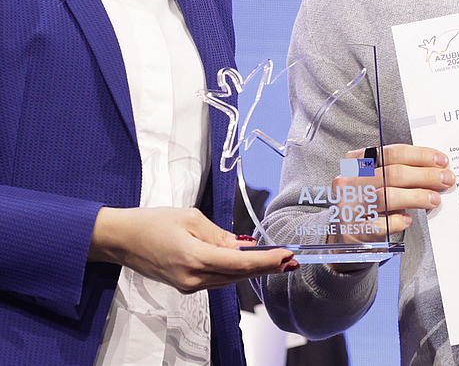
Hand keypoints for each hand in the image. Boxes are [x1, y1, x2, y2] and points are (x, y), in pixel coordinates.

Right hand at [89, 206, 297, 292]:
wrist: (122, 239)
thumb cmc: (152, 222)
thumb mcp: (189, 217)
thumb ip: (219, 234)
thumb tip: (242, 246)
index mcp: (195, 258)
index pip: (240, 262)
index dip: (266, 260)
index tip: (286, 256)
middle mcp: (193, 278)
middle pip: (238, 275)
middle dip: (266, 268)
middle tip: (291, 260)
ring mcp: (189, 285)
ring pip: (229, 279)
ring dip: (253, 271)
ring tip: (276, 261)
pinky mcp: (185, 285)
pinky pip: (217, 279)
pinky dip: (234, 271)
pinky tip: (248, 263)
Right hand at [328, 144, 453, 270]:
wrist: (344, 232)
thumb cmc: (367, 201)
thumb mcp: (375, 180)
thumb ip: (398, 172)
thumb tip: (435, 170)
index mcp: (355, 162)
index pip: (391, 153)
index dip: (419, 155)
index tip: (440, 160)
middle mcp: (349, 181)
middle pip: (392, 174)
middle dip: (424, 175)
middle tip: (445, 179)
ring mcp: (348, 206)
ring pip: (386, 196)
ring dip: (415, 197)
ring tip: (434, 199)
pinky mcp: (352, 230)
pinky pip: (377, 225)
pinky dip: (395, 221)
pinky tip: (408, 219)